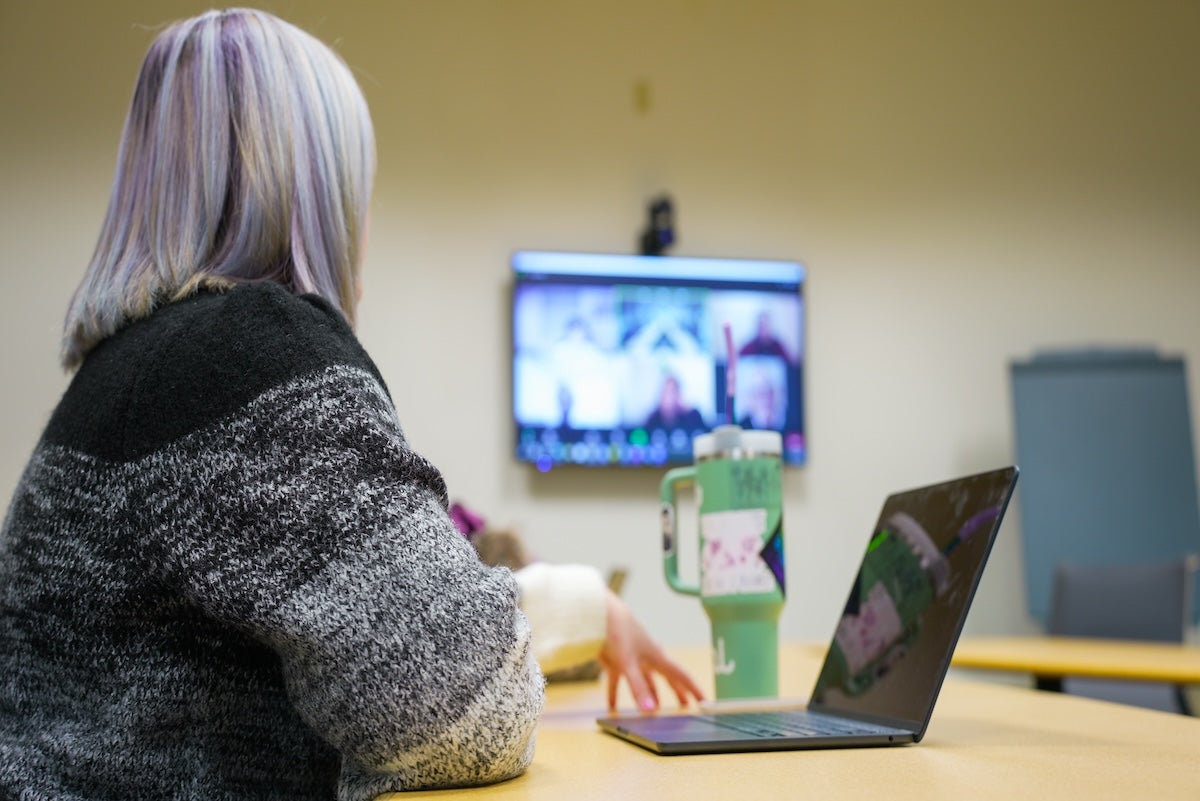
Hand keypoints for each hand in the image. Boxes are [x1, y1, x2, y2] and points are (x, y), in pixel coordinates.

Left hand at [597, 589, 704, 712]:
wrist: (598, 613)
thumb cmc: (618, 631)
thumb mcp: (629, 662)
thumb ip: (638, 686)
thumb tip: (649, 710)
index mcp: (657, 657)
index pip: (681, 675)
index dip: (693, 689)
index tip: (704, 702)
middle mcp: (647, 658)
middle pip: (666, 678)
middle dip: (676, 692)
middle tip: (685, 706)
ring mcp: (631, 659)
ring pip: (643, 681)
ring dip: (648, 694)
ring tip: (652, 710)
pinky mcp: (614, 661)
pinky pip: (617, 682)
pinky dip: (615, 695)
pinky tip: (612, 707)